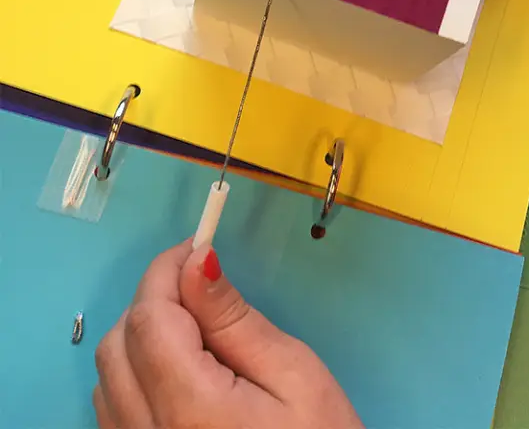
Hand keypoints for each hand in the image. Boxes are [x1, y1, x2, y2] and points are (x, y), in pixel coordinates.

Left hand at [94, 241, 362, 428]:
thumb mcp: (294, 375)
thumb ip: (234, 318)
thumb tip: (196, 261)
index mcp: (189, 408)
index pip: (149, 317)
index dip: (166, 271)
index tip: (196, 245)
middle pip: (118, 343)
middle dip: (153, 300)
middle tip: (201, 288)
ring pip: (108, 376)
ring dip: (140, 337)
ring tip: (196, 333)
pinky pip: (113, 410)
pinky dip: (134, 375)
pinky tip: (178, 373)